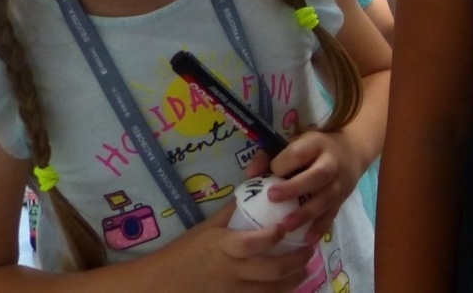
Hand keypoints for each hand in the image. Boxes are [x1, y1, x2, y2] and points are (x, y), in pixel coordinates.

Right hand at [149, 201, 315, 291]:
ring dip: (294, 279)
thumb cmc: (185, 251)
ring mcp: (233, 291)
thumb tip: (259, 189)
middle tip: (310, 249)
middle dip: (297, 261)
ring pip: (272, 290)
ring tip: (306, 268)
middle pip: (271, 271)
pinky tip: (288, 284)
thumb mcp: (207, 227)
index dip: (274, 236)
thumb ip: (233, 211)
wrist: (161, 283)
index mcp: (223, 247)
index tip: (288, 226)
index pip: (252, 243)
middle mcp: (231, 271)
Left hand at [258, 130, 363, 244]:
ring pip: (326, 199)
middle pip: (318, 175)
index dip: (283, 162)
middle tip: (272, 197)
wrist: (351, 153)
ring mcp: (339, 183)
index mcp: (316, 145)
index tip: (271, 171)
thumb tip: (250, 175)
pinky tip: (307, 240)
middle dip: (295, 187)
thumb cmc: (312, 150)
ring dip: (306, 213)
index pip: (299, 152)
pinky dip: (320, 227)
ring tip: (286, 226)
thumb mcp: (294, 143)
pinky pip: (331, 215)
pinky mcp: (342, 199)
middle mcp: (331, 163)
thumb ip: (269, 157)